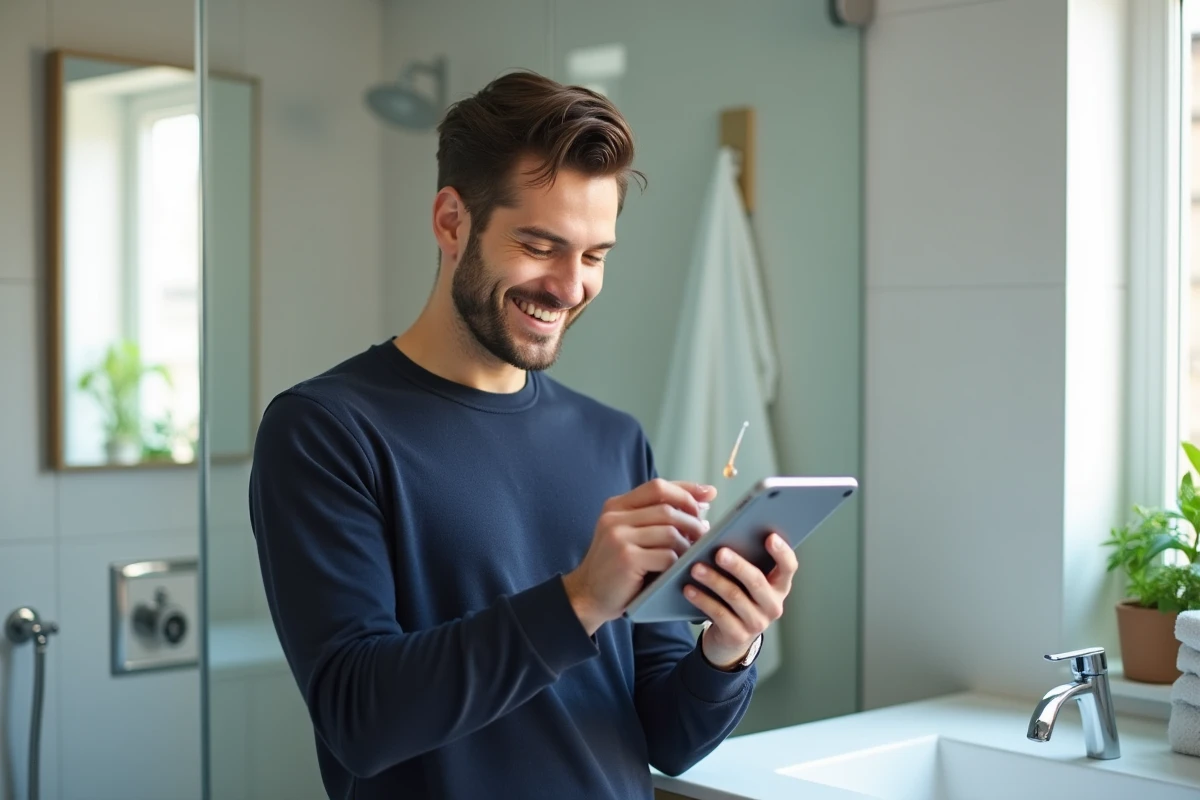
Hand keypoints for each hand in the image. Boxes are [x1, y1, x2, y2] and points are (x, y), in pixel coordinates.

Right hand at [563, 479, 716, 634]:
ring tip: (693, 553)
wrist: (588, 595)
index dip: (686, 489)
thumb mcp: (630, 534)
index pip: (657, 487)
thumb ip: (656, 517)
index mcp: (616, 506)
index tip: (709, 493)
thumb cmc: (617, 567)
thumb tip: (703, 501)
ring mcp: (618, 536)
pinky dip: (678, 563)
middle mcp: (614, 516)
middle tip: (705, 534)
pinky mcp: (626, 558)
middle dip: (692, 520)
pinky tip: (679, 569)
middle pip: (667, 508)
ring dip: (688, 544)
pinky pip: (666, 555)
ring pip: (670, 531)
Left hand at [685, 533, 797, 669]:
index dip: (782, 552)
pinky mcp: (738, 635)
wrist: (731, 638)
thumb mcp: (745, 582)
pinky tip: (689, 589)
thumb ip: (743, 561)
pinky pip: (719, 614)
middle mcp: (773, 605)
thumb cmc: (739, 597)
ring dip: (713, 580)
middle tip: (719, 552)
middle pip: (757, 582)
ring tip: (695, 568)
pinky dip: (702, 599)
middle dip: (737, 565)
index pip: (789, 567)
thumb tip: (720, 536)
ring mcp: (757, 623)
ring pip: (735, 596)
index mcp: (779, 586)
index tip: (769, 537)